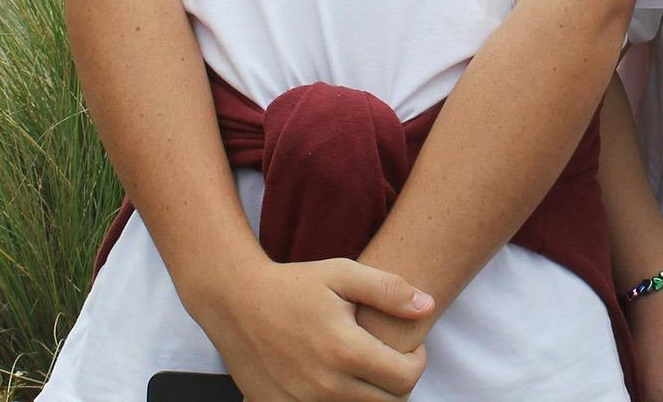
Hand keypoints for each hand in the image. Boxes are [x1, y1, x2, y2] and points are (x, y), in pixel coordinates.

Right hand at [193, 257, 432, 401]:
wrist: (236, 302)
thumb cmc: (293, 284)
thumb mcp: (342, 274)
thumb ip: (388, 289)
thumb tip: (426, 306)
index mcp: (344, 350)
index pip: (406, 377)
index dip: (417, 361)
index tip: (410, 348)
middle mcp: (325, 385)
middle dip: (398, 382)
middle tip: (388, 359)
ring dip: (370, 394)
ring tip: (364, 367)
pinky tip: (336, 378)